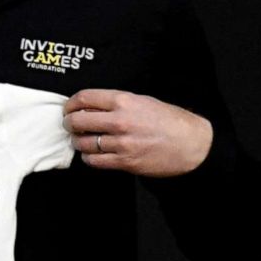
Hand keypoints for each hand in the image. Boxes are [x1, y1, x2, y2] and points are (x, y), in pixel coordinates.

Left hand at [63, 88, 211, 176]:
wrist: (192, 144)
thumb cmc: (170, 121)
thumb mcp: (143, 101)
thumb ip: (116, 103)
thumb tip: (90, 106)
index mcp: (124, 101)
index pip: (84, 98)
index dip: (71, 104)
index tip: (68, 108)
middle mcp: (120, 121)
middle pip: (77, 121)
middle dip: (69, 123)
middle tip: (70, 124)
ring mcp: (122, 143)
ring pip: (83, 143)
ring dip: (77, 142)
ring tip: (81, 140)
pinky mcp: (125, 162)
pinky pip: (94, 161)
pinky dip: (88, 157)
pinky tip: (92, 154)